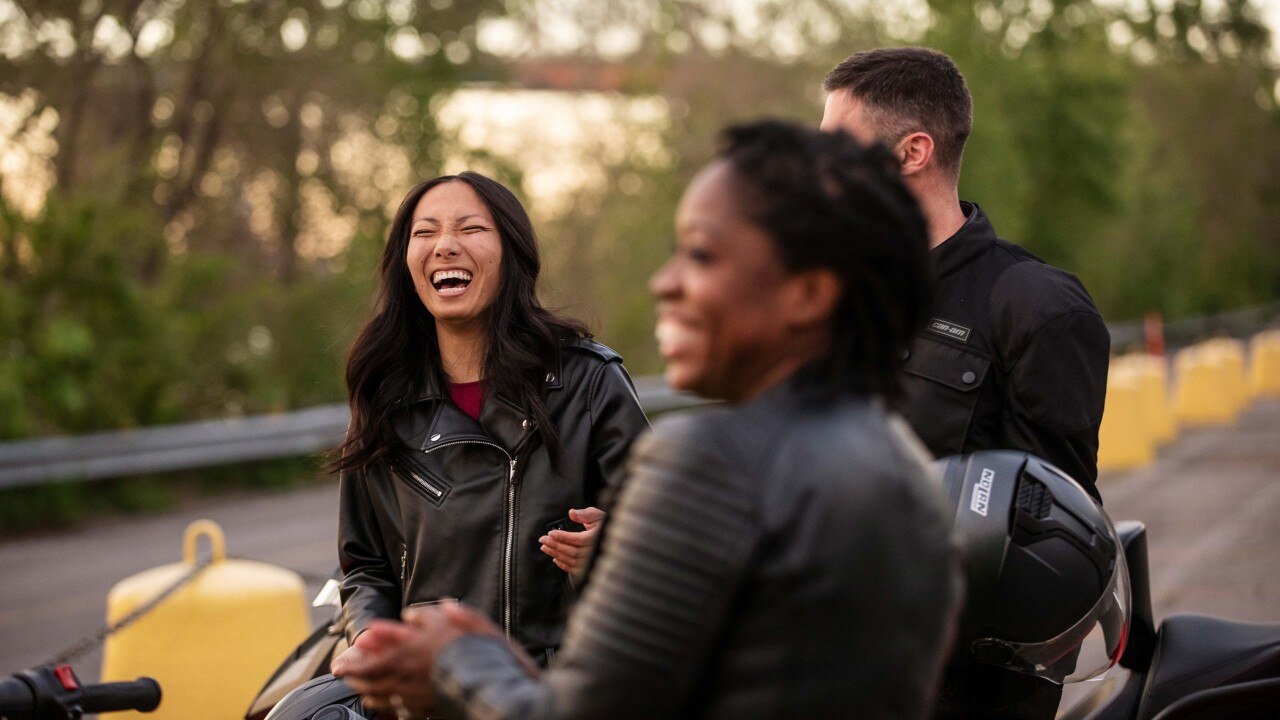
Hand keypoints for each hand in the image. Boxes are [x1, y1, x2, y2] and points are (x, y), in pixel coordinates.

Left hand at [331, 607, 462, 716]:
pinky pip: (401, 712)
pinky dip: (389, 708)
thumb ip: (426, 616)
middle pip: (372, 685)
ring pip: (384, 700)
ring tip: (365, 692)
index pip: (368, 665)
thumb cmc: (471, 646)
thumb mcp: (450, 619)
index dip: (352, 668)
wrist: (490, 677)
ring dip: (370, 695)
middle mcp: (408, 678)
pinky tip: (388, 706)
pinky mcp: (428, 708)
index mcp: (408, 654)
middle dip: (358, 682)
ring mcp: (417, 696)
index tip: (342, 668)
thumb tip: (410, 615)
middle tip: (350, 679)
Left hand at [539, 507, 605, 573]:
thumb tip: (572, 513)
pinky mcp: (588, 568)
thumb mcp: (598, 515)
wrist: (615, 539)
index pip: (577, 539)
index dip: (562, 537)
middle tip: (543, 540)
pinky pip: (574, 569)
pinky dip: (563, 565)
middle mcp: (593, 552)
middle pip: (571, 551)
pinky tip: (555, 558)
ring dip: (556, 554)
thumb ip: (585, 514)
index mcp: (596, 539)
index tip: (551, 533)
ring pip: (570, 560)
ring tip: (545, 548)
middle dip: (555, 545)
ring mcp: (590, 562)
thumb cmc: (606, 526)